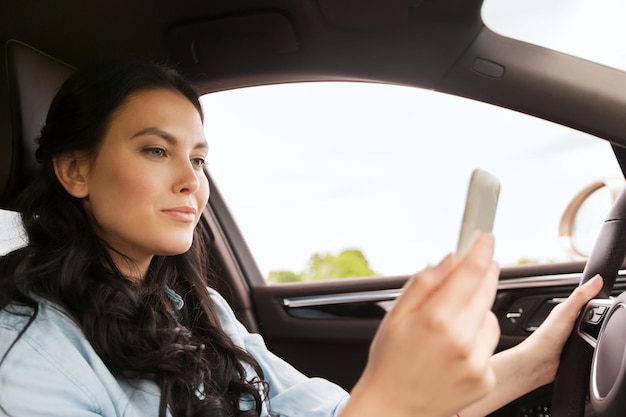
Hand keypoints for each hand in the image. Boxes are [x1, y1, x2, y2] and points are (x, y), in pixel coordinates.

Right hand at [344, 233, 499, 416]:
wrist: (394, 408)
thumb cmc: (390, 361)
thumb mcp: (395, 315)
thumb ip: (424, 283)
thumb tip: (449, 259)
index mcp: (436, 319)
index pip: (471, 272)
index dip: (481, 250)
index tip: (486, 238)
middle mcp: (461, 339)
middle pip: (486, 290)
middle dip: (483, 274)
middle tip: (473, 268)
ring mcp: (476, 361)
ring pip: (491, 317)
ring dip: (477, 311)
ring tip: (451, 325)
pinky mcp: (485, 378)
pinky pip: (490, 344)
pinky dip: (477, 339)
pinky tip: (455, 349)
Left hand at [516, 274, 602, 385]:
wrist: (538, 364)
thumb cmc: (545, 338)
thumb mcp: (565, 313)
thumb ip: (580, 296)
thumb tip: (596, 279)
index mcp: (567, 310)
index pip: (588, 299)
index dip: (600, 298)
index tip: (612, 297)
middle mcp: (570, 322)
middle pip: (594, 316)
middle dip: (602, 317)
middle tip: (607, 319)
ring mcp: (574, 337)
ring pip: (594, 331)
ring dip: (599, 333)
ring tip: (601, 333)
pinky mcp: (577, 351)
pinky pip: (592, 345)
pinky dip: (597, 345)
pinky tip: (598, 346)